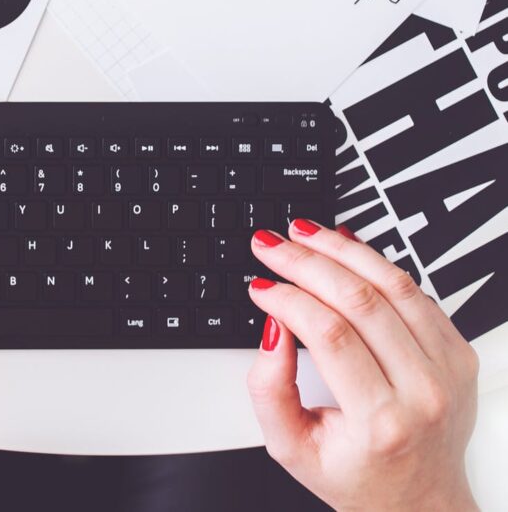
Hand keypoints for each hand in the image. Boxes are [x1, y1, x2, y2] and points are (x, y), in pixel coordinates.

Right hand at [246, 220, 478, 511]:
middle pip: (359, 300)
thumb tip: (274, 327)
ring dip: (339, 249)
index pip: (329, 334)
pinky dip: (374, 260)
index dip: (287, 299)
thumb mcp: (292, 448)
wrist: (421, 499)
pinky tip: (342, 244)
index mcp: (381, 422)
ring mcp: (447, 368)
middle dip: (304, 262)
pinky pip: (413, 289)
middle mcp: (423, 391)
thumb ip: (269, 389)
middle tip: (270, 245)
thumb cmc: (357, 475)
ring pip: (391, 283)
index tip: (260, 286)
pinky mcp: (457, 350)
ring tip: (302, 233)